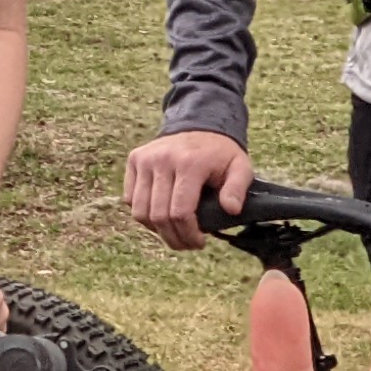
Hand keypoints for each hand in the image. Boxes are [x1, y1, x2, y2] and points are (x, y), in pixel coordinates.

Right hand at [125, 128, 251, 248]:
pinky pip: (130, 199)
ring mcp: (145, 159)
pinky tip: (161, 215)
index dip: (188, 234)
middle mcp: (163, 159)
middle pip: (158, 215)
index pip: (180, 212)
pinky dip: (143, 214)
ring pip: (139, 211)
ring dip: (156, 230)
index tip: (199, 243)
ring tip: (173, 232)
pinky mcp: (134, 159)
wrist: (199, 125)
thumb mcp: (240, 167)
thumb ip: (237, 188)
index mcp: (190, 163)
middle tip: (186, 244)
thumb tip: (231, 209)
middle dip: (173, 238)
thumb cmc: (220, 154)